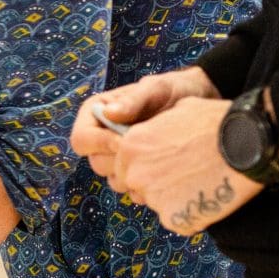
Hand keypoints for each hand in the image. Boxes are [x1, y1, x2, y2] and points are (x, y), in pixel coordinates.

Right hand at [70, 66, 221, 175]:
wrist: (198, 103)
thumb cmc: (173, 90)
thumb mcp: (155, 89)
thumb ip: (133, 101)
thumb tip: (109, 114)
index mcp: (97, 114)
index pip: (80, 139)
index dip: (99, 144)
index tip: (125, 141)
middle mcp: (103, 137)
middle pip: (96, 163)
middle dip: (120, 161)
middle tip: (147, 152)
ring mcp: (120, 157)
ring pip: (114, 179)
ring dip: (134, 175)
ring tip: (158, 159)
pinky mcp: (136, 171)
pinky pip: (133, 188)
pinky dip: (147, 186)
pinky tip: (164, 173)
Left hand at [105, 96, 259, 236]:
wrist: (246, 144)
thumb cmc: (215, 122)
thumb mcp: (178, 110)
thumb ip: (157, 126)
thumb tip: (158, 129)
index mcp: (131, 145)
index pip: (124, 165)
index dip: (145, 165)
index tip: (165, 163)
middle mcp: (135, 173)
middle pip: (137, 187)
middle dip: (156, 183)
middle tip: (185, 175)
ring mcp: (153, 199)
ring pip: (158, 203)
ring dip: (174, 198)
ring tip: (201, 182)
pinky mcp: (174, 219)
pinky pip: (178, 220)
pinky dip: (191, 214)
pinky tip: (209, 195)